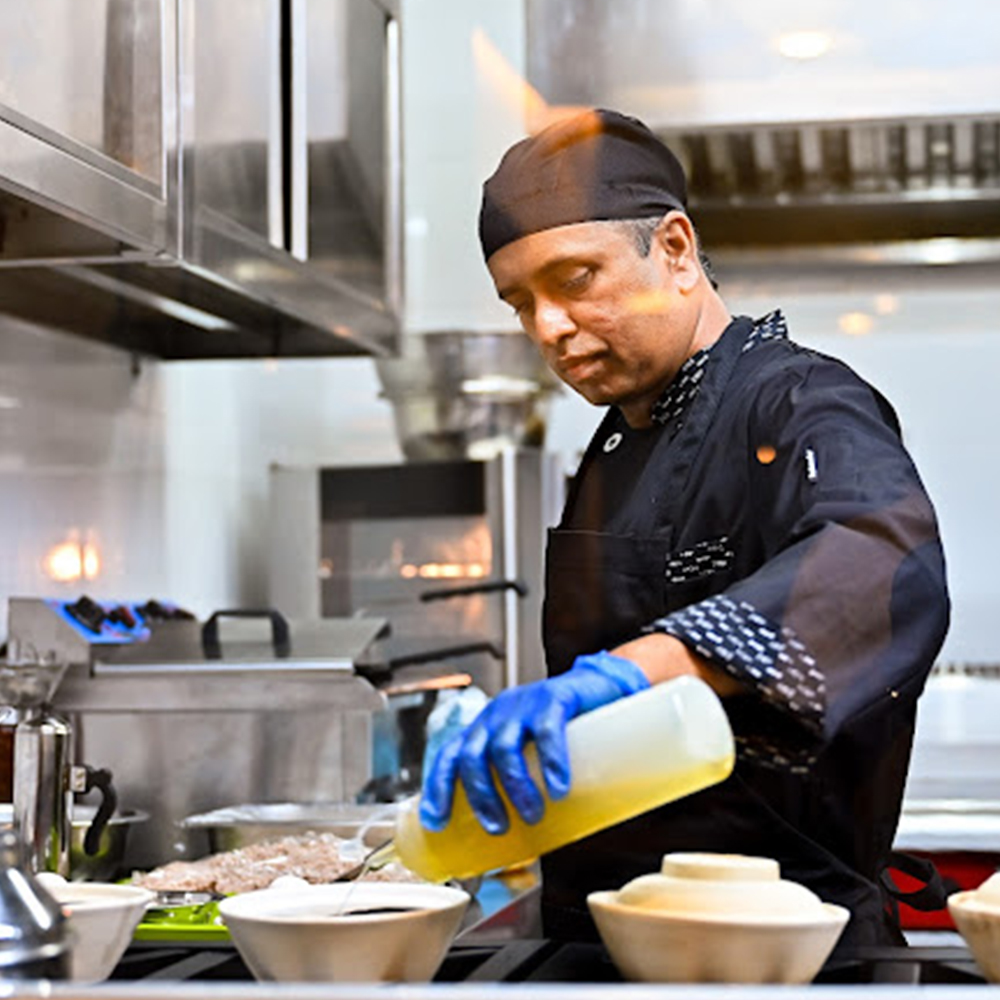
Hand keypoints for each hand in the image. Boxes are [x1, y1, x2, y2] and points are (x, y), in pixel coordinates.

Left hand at [419, 651, 648, 834]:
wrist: (602, 687)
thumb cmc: (566, 731)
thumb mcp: (535, 754)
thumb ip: (526, 785)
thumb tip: (526, 843)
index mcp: (486, 728)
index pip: (449, 755)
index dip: (437, 789)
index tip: (435, 823)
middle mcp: (497, 715)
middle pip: (472, 756)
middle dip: (480, 797)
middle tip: (497, 827)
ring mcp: (524, 704)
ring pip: (504, 747)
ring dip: (514, 787)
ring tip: (532, 815)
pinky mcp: (555, 697)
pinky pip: (546, 731)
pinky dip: (550, 763)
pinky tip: (558, 788)